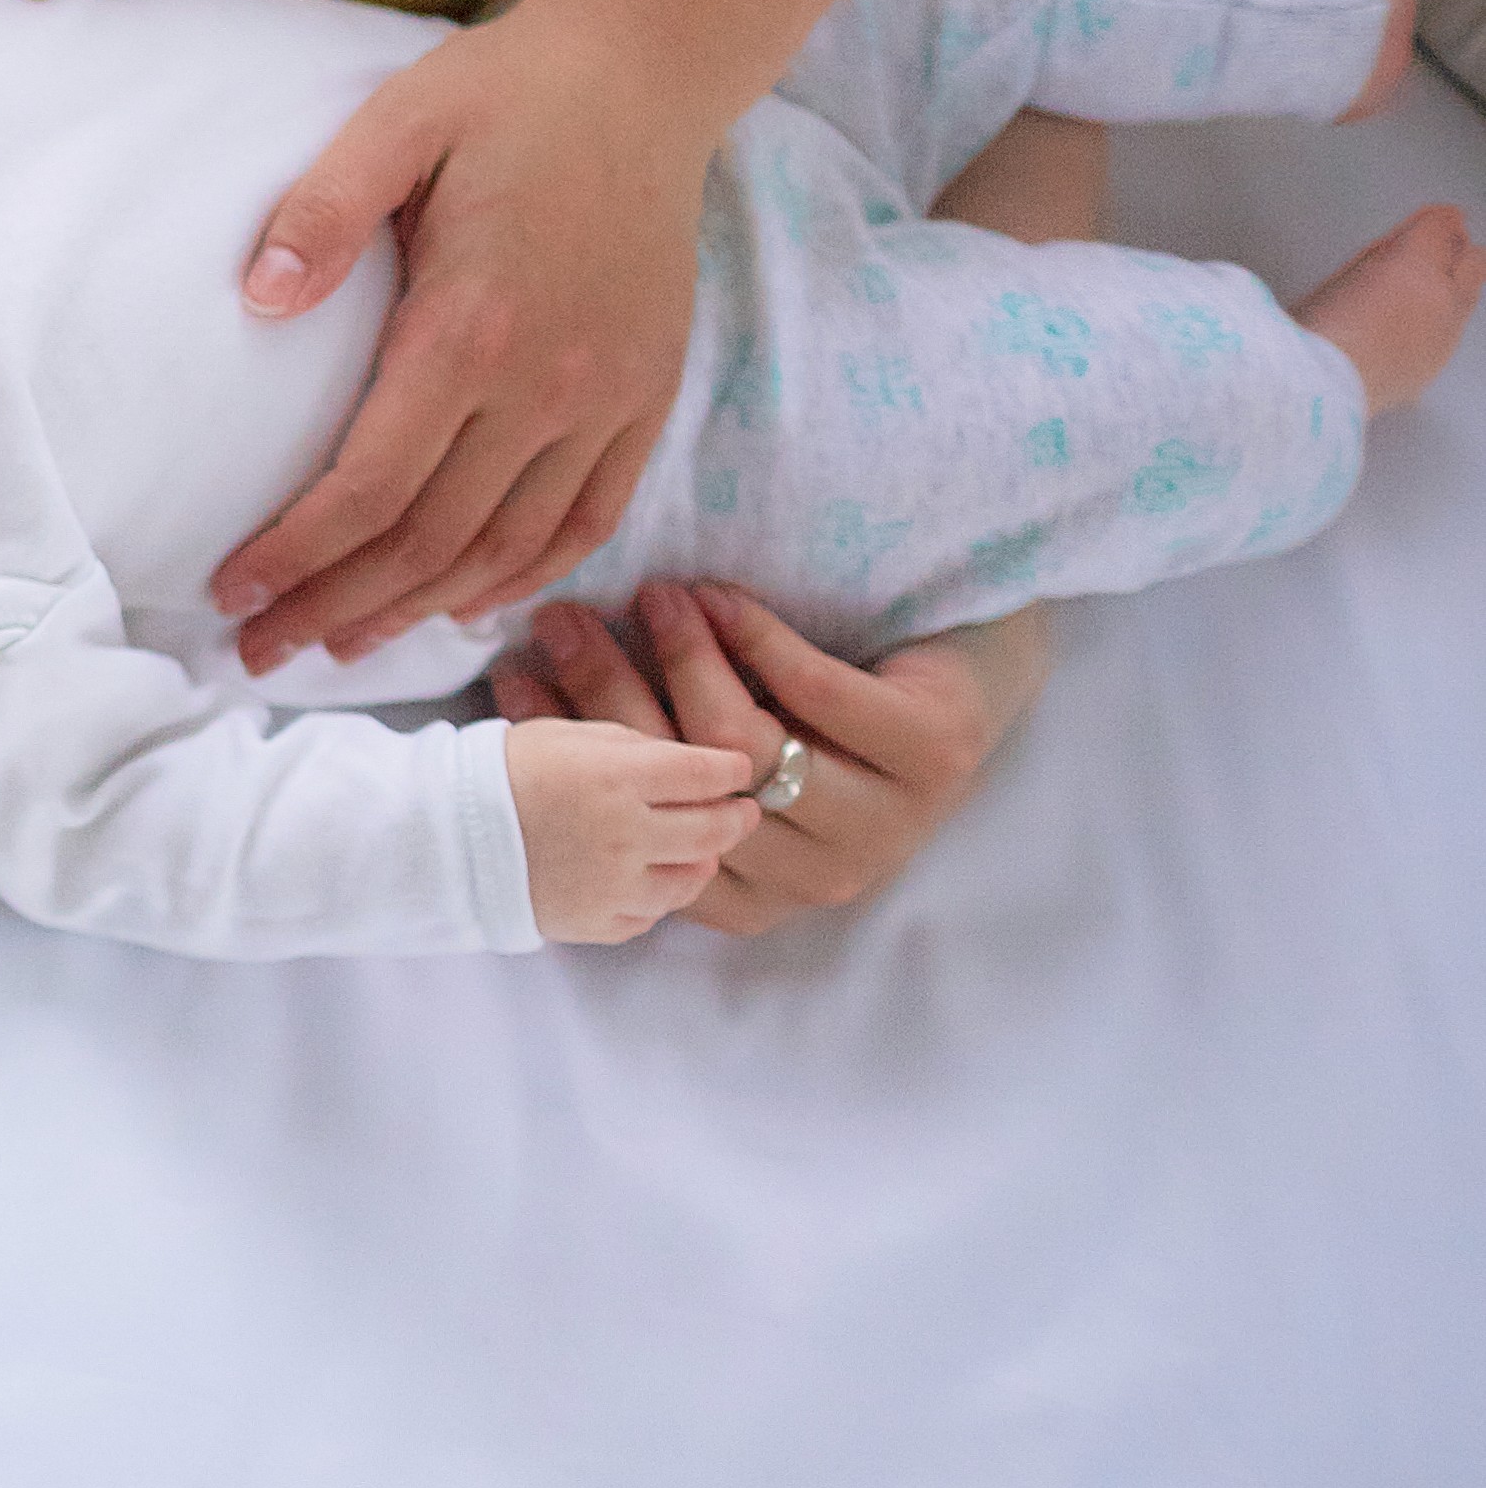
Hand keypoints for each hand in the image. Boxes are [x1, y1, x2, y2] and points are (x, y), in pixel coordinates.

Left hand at [215, 6, 718, 671]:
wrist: (646, 73)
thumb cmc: (503, 95)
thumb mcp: (396, 123)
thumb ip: (322, 210)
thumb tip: (257, 299)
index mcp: (472, 328)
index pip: (368, 486)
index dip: (296, 555)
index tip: (231, 595)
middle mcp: (549, 385)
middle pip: (429, 539)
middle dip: (337, 608)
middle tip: (261, 655)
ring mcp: (610, 399)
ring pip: (507, 548)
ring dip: (420, 609)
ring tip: (342, 646)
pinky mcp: (650, 396)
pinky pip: (588, 518)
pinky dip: (526, 575)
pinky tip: (468, 603)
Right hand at [490, 581, 1051, 939]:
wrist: (972, 672)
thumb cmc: (830, 717)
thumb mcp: (735, 756)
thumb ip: (657, 762)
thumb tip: (523, 693)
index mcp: (759, 893)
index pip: (639, 832)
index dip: (572, 750)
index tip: (517, 677)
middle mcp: (823, 877)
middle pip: (681, 784)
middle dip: (608, 688)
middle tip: (565, 621)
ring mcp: (886, 823)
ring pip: (741, 745)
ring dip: (683, 656)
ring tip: (652, 596)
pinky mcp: (930, 757)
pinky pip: (810, 692)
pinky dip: (752, 634)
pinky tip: (716, 594)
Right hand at [504, 716, 762, 943]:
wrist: (440, 834)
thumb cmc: (498, 772)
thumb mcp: (565, 735)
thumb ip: (631, 747)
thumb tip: (682, 762)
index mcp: (617, 777)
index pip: (705, 772)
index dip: (731, 768)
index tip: (737, 768)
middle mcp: (626, 834)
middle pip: (713, 829)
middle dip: (735, 816)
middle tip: (742, 810)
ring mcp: (614, 885)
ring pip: (692, 879)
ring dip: (704, 859)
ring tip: (699, 848)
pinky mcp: (596, 923)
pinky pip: (651, 915)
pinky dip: (659, 896)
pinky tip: (649, 879)